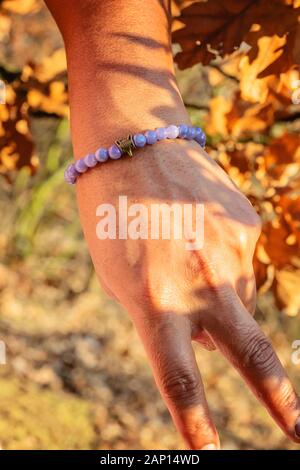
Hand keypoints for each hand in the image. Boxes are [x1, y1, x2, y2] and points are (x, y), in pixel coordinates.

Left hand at [77, 139, 299, 449]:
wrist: (135, 145)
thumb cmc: (114, 217)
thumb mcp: (119, 276)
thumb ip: (163, 314)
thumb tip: (211, 337)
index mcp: (154, 300)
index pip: (179, 378)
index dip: (197, 423)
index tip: (211, 453)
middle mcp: (201, 281)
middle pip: (251, 353)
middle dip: (278, 398)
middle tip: (298, 432)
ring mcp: (232, 251)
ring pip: (240, 298)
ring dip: (220, 297)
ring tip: (184, 259)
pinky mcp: (248, 225)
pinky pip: (242, 263)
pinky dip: (222, 262)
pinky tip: (197, 234)